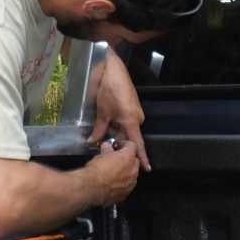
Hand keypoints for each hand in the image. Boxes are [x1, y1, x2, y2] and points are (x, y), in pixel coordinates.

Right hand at [84, 140, 138, 205]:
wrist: (91, 187)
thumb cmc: (96, 171)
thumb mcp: (100, 154)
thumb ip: (107, 149)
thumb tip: (107, 148)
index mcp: (128, 157)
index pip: (132, 146)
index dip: (124, 144)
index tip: (118, 146)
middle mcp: (133, 170)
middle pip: (135, 160)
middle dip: (127, 158)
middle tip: (116, 158)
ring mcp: (131, 183)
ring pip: (132, 174)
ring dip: (126, 171)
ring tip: (114, 171)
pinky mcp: (126, 193)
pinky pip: (128, 185)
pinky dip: (123, 183)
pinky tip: (112, 182)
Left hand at [87, 51, 150, 171]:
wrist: (114, 70)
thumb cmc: (109, 89)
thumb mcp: (102, 111)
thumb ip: (99, 129)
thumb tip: (93, 142)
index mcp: (132, 121)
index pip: (138, 144)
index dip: (142, 157)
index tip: (146, 169)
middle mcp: (137, 118)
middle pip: (129, 136)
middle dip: (118, 143)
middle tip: (105, 149)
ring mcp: (136, 112)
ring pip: (126, 129)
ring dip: (115, 133)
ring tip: (102, 135)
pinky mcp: (132, 107)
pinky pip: (126, 121)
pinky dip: (117, 125)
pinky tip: (107, 125)